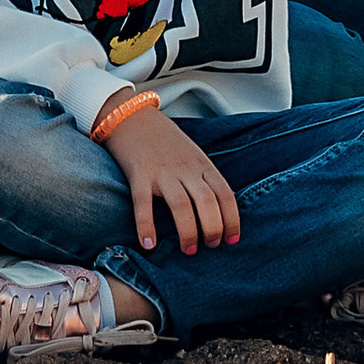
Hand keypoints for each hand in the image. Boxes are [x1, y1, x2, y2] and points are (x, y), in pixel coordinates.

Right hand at [98, 100, 239, 254]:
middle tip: (210, 246)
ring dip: (188, 232)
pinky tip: (148, 244)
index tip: (232, 240)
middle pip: (207, 202)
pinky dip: (146, 226)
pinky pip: (143, 203)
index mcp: (201, 163)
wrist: (131, 114)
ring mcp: (161, 170)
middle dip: (213, 229)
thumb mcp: (192, 153)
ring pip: (181, 205)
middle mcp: (184, 167)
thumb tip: (220, 208)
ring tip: (189, 249)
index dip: (232, 220)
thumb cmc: (164, 139)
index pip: (225, 194)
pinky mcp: (138, 172)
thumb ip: (205, 177)